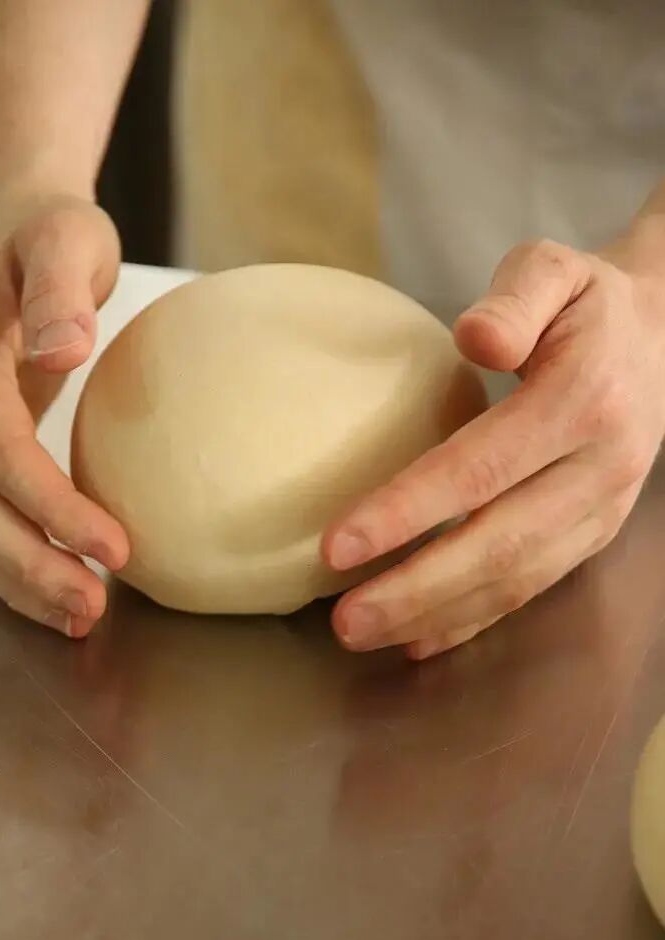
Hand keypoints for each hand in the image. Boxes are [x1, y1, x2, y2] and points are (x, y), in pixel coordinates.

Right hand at [0, 195, 129, 636]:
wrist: (16, 237)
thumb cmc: (51, 236)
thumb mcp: (67, 238)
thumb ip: (62, 289)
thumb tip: (63, 350)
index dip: (51, 508)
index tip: (113, 547)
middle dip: (31, 566)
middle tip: (93, 607)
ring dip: (20, 582)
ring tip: (82, 615)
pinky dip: (15, 568)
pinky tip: (61, 594)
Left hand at [324, 236, 664, 659]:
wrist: (661, 338)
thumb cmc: (585, 304)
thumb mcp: (554, 268)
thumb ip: (515, 297)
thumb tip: (475, 337)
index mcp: (583, 400)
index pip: (482, 469)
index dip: (409, 511)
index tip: (339, 544)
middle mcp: (599, 468)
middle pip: (497, 545)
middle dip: (414, 589)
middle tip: (342, 619)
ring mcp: (601, 512)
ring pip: (513, 581)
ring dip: (433, 616)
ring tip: (362, 633)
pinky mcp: (592, 538)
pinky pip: (528, 590)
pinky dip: (469, 621)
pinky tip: (414, 639)